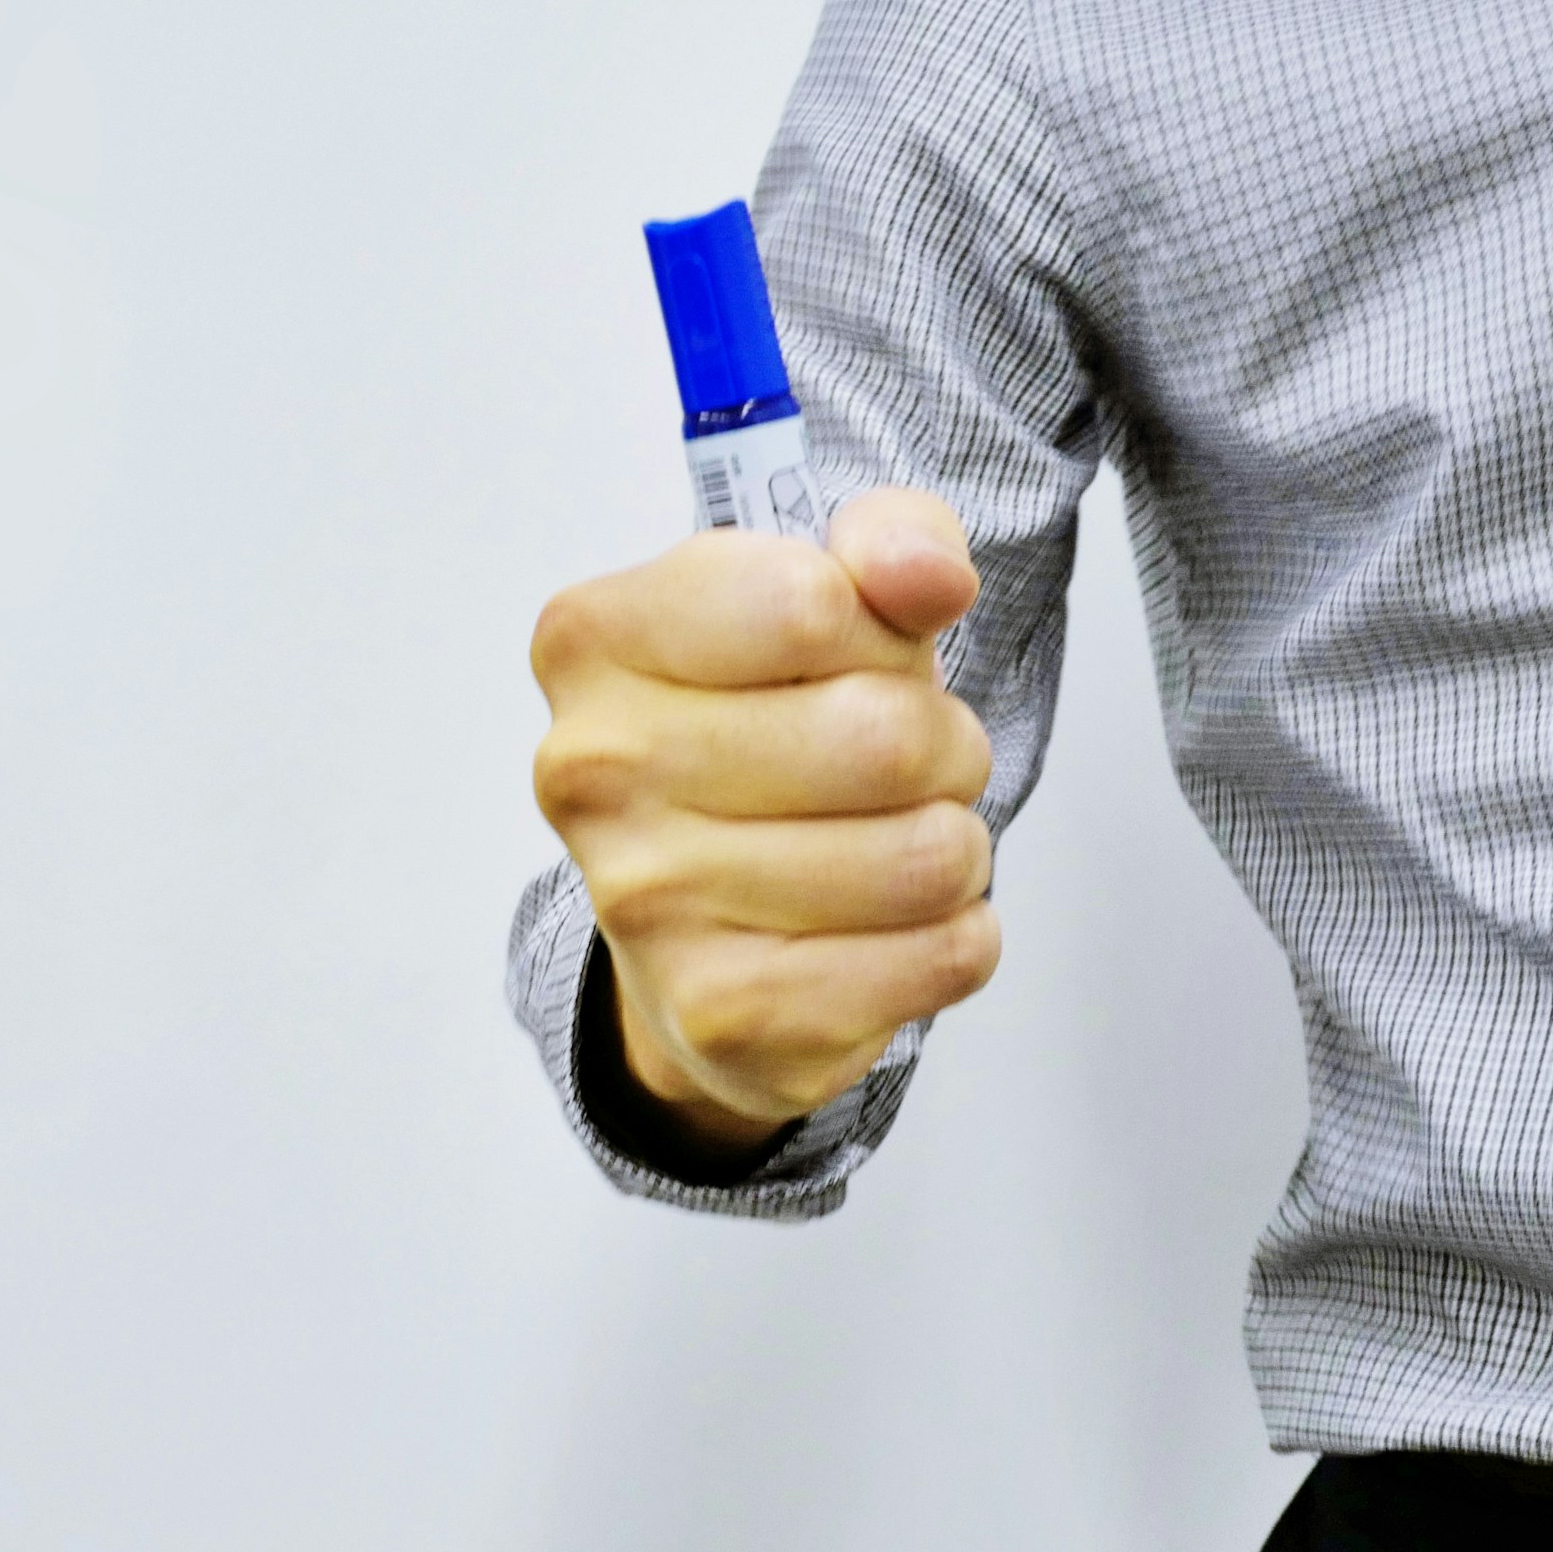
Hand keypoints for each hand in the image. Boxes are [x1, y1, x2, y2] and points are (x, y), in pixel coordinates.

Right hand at [529, 488, 999, 1158]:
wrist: (701, 928)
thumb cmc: (769, 734)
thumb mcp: (829, 594)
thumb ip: (893, 539)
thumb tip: (930, 576)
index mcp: (596, 640)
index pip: (811, 602)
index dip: (883, 632)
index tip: (858, 657)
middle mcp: (593, 770)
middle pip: (881, 735)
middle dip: (942, 745)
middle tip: (907, 766)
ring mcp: (645, 902)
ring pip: (925, 855)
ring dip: (955, 846)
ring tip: (898, 842)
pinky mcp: (723, 1013)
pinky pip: (938, 957)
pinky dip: (959, 935)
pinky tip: (898, 925)